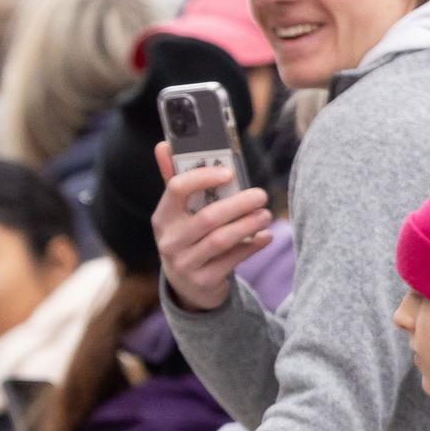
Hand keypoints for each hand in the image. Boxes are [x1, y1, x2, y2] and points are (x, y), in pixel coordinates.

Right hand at [151, 141, 271, 312]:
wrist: (186, 286)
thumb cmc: (187, 237)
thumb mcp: (177, 213)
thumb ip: (174, 179)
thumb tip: (163, 145)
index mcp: (163, 217)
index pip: (177, 189)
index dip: (203, 177)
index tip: (229, 173)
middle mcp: (169, 241)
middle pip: (207, 217)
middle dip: (238, 204)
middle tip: (261, 195)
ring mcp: (185, 264)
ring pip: (221, 240)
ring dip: (248, 225)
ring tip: (266, 214)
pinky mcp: (203, 281)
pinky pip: (232, 260)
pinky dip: (252, 246)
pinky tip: (265, 236)